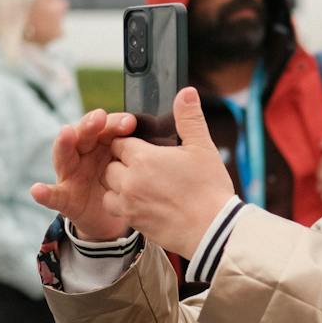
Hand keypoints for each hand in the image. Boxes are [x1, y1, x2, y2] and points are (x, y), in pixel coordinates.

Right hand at [31, 109, 137, 239]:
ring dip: (64, 143)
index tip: (129, 122)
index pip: (104, 127)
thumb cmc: (125, 184)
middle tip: (98, 118)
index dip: (114, 123)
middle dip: (89, 125)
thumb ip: (143, 145)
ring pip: (64, 156)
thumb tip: (174, 118)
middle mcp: (82, 154)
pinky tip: (37, 190)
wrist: (112, 218)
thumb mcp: (134, 164)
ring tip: (66, 133)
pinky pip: (52, 196)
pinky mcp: (64, 197)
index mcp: (101, 143)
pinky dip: (44, 193)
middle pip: (83, 135)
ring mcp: (70, 175)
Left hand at [100, 89, 237, 257]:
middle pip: (110, 164)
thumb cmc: (209, 188)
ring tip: (140, 184)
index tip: (144, 149)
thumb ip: (189, 118)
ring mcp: (129, 202)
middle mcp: (130, 179)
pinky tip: (141, 201)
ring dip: (118, 183)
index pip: (120, 142)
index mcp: (143, 158)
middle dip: (122, 163)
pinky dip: (122, 204)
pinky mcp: (133, 221)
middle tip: (145, 167)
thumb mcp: (203, 148)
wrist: (213, 230)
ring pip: (108, 186)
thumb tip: (187, 92)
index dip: (131, 144)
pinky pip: (115, 207)